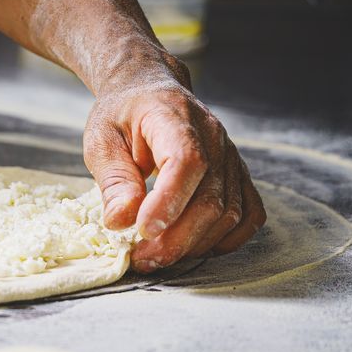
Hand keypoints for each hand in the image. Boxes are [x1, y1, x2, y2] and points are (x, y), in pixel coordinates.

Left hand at [83, 62, 265, 272]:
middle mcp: (214, 137)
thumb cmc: (122, 116)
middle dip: (176, 239)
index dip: (169, 202)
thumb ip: (113, 180)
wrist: (149, 91)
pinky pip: (249, 215)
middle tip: (142, 259)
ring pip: (229, 213)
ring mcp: (231, 157)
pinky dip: (226, 239)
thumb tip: (120, 222)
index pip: (187, 161)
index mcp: (175, 118)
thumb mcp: (102, 140)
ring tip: (157, 256)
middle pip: (210, 198)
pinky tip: (194, 246)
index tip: (142, 231)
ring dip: (194, 244)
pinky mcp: (238, 175)